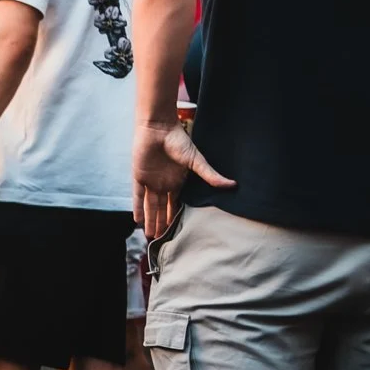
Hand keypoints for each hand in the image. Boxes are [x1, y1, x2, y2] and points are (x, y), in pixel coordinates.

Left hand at [134, 120, 232, 241]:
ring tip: (150, 236)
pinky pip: (136, 195)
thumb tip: (233, 185)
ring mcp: (150, 181)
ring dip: (150, 220)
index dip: (177, 218)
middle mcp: (163, 184)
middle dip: (163, 224)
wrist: (159, 128)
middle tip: (162, 241)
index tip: (179, 233)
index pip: (177, 204)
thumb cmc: (179, 141)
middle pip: (162, 209)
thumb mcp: (196, 161)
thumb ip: (210, 175)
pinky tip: (137, 220)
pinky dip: (137, 207)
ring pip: (150, 205)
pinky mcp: (138, 176)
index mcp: (177, 182)